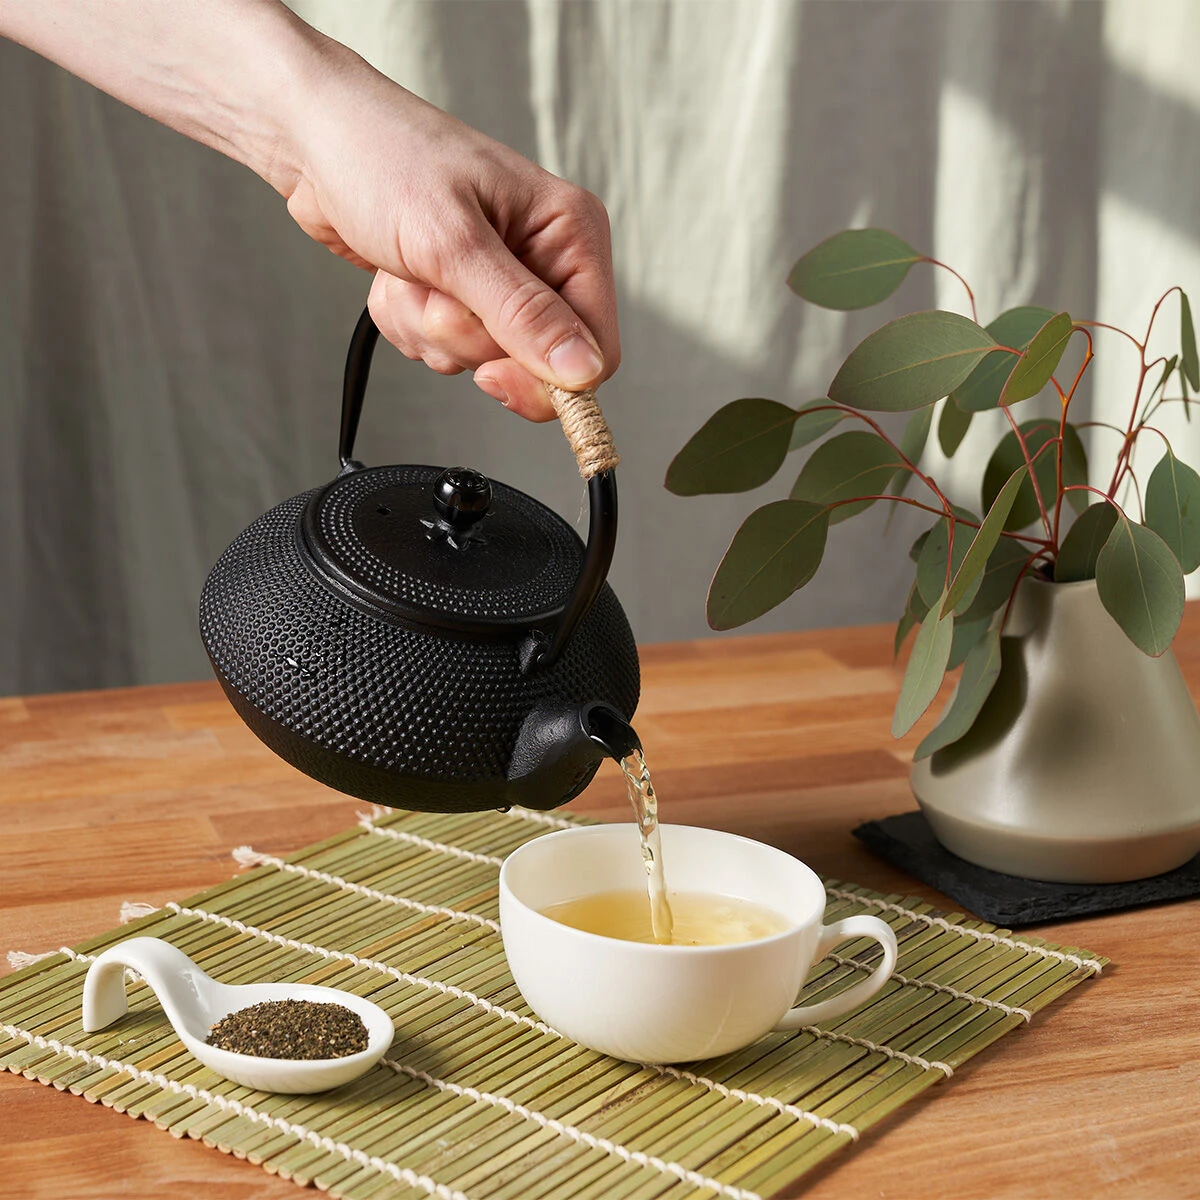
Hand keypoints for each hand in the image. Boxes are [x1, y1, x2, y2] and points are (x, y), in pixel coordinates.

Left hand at [283, 53, 618, 420]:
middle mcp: (547, 259)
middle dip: (466, 339)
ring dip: (429, 328)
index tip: (488, 376)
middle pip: (534, 365)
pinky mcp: (463, 297)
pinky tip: (398, 276)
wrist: (314, 139)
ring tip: (409, 270)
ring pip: (483, 361)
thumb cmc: (382, 158)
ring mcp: (503, 281)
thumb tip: (583, 369)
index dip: (546, 381)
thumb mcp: (453, 241)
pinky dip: (410, 323)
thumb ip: (521, 313)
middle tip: (432, 287)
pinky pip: (446, 351)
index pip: (595, 349)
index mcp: (571, 234)